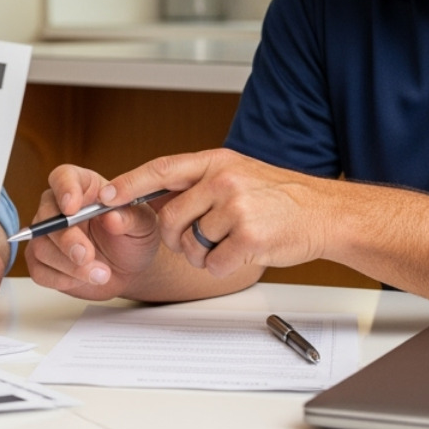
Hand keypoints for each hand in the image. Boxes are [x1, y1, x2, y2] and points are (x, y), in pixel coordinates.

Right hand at [23, 163, 163, 300]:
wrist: (131, 268)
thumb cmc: (134, 237)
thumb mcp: (143, 224)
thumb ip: (130, 218)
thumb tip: (112, 216)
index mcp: (83, 186)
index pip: (63, 177)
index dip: (64, 190)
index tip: (72, 208)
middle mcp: (59, 207)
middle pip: (47, 216)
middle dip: (66, 239)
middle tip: (87, 255)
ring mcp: (47, 234)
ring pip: (41, 246)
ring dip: (70, 265)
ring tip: (101, 274)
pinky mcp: (42, 261)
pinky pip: (39, 270)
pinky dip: (62, 279)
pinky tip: (84, 279)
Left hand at [102, 149, 328, 275]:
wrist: (323, 212)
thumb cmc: (279, 197)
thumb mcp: (237, 173)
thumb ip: (198, 182)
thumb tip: (153, 197)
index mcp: (216, 162)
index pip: (161, 169)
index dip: (129, 184)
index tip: (105, 195)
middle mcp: (223, 181)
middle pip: (170, 218)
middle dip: (177, 237)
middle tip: (199, 239)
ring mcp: (236, 209)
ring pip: (190, 245)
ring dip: (203, 254)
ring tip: (228, 243)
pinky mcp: (249, 239)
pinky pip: (213, 264)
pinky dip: (222, 267)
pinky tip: (242, 254)